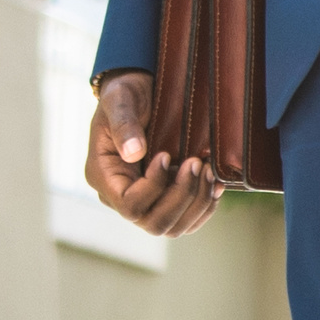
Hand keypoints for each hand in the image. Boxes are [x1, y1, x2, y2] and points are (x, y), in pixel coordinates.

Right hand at [85, 71, 229, 235]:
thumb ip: (124, 124)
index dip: (154, 187)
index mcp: (104, 177)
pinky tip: (215, 183)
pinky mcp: (164, 198)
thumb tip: (134, 153)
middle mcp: (121, 196)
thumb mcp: (120, 100)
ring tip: (208, 171)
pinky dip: (205, 205)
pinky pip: (186, 219)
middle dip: (181, 197)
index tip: (167, 155)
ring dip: (197, 202)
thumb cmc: (125, 94)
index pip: (130, 205)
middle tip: (196, 163)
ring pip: (174, 227)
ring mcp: (145, 201)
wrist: (140, 92)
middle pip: (154, 223)